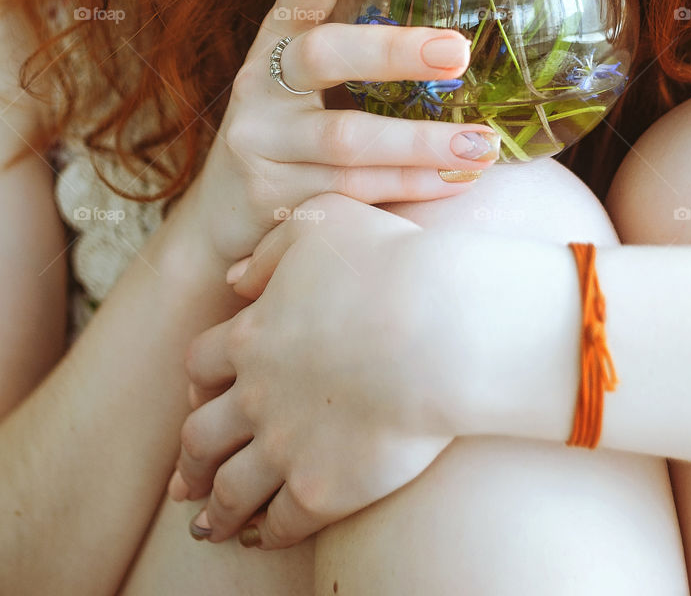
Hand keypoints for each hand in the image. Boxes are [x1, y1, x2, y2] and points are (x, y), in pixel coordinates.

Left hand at [168, 193, 463, 547]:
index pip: (202, 364)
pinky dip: (265, 533)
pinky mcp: (321, 490)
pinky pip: (280, 523)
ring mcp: (284, 447)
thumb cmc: (392, 262)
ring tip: (209, 528)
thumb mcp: (326, 221)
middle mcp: (256, 395)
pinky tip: (264, 537)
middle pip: (200, 435)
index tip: (200, 396)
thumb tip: (236, 279)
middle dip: (191, 459)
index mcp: (253, 334)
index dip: (199, 383)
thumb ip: (275, 247)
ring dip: (215, 511)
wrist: (438, 327)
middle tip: (185, 480)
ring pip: (229, 490)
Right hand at [188, 0, 502, 266]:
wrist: (221, 216)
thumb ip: (362, 42)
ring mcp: (260, 141)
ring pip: (345, 138)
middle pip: (323, 54)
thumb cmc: (293, 129)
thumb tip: (465, 12)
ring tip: (482, 145)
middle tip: (458, 53)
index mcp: (278, 35)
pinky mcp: (269, 197)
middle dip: (394, 52)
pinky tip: (455, 180)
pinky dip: (409, 185)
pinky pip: (350, 190)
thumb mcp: (310, 77)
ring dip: (421, 142)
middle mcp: (260, 81)